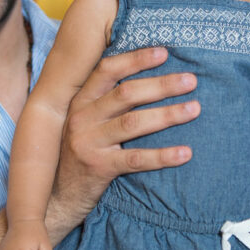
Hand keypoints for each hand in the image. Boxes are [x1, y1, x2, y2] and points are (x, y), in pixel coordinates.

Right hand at [50, 47, 198, 229]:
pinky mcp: (98, 168)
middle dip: (162, 85)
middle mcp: (82, 117)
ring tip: (194, 109)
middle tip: (191, 80)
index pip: (108, 70)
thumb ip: (106, 103)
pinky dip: (163, 156)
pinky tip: (185, 153)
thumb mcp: (85, 123)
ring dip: (167, 115)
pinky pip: (136, 159)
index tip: (164, 53)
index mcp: (81, 101)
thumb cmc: (80, 154)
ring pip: (133, 123)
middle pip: (127, 93)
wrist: (55, 197)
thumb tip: (148, 81)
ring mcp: (88, 142)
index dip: (136, 59)